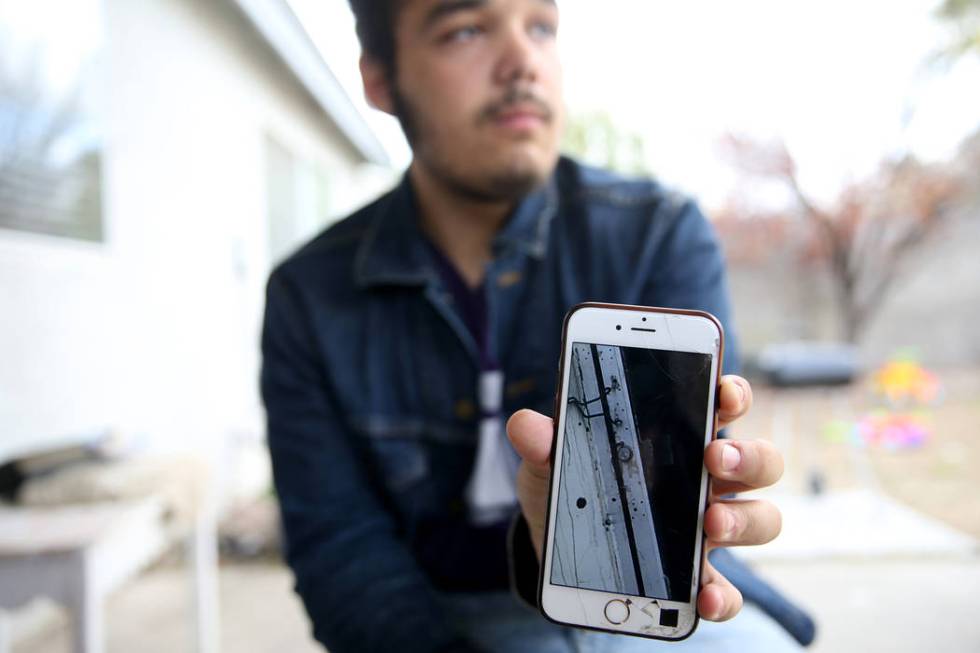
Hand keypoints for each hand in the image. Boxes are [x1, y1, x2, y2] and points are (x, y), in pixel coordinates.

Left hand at [506, 375, 782, 621]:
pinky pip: (728, 588)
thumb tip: (525, 425)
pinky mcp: (695, 576)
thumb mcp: (548, 462)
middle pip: (760, 461)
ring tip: (710, 523)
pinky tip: (703, 595)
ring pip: (761, 518)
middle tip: (714, 457)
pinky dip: (723, 595)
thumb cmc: (565, 488)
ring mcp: (706, 529)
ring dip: (744, 518)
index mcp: (676, 438)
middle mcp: (704, 480)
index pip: (722, 405)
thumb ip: (543, 443)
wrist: (553, 550)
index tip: (723, 393)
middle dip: (748, 456)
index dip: (732, 394)